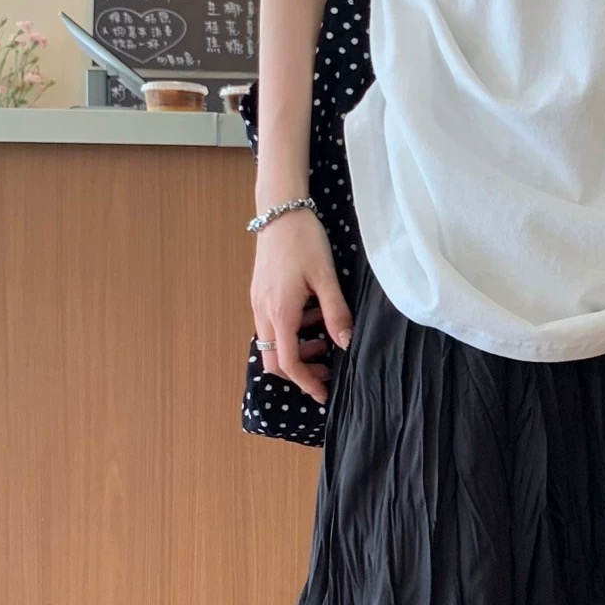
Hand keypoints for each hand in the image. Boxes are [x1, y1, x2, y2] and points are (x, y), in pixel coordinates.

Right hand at [251, 208, 352, 404]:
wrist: (279, 210)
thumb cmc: (303, 240)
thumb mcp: (326, 277)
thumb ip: (336, 313)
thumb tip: (346, 343)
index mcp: (280, 312)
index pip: (289, 363)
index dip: (307, 383)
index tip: (324, 394)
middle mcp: (263, 312)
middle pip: (274, 360)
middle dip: (300, 371)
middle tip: (327, 369)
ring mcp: (258, 303)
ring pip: (272, 344)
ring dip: (297, 350)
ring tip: (325, 340)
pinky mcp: (260, 294)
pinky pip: (272, 325)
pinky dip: (292, 332)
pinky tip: (312, 317)